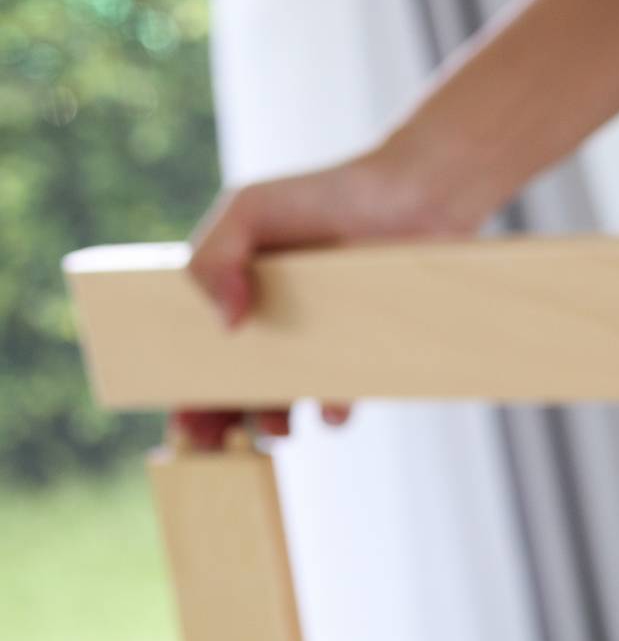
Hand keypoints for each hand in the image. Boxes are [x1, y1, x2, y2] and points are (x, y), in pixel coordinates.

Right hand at [177, 144, 495, 447]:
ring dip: (277, 423)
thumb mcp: (250, 210)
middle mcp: (279, 321)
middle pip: (240, 385)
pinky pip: (349, 392)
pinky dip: (338, 408)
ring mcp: (324, 338)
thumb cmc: (327, 194)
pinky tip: (333, 410)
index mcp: (239, 292)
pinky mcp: (370, 349)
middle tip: (216, 446)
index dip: (187, 389)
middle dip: (225, 421)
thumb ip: (214, 257)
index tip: (181, 423)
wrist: (416, 196)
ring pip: (291, 397)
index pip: (202, 350)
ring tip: (276, 430)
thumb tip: (225, 326)